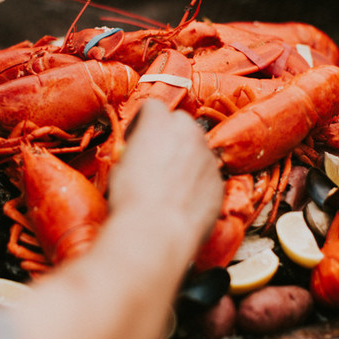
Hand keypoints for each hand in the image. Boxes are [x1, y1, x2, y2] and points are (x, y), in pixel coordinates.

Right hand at [108, 99, 223, 257]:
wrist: (158, 231)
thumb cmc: (132, 200)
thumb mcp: (119, 167)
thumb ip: (134, 152)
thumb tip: (137, 158)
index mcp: (160, 123)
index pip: (152, 107)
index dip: (141, 122)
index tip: (135, 139)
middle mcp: (188, 133)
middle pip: (180, 121)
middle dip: (169, 134)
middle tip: (155, 157)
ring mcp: (207, 157)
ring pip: (198, 147)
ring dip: (185, 157)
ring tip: (169, 182)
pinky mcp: (218, 181)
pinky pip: (207, 173)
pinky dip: (197, 180)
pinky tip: (182, 199)